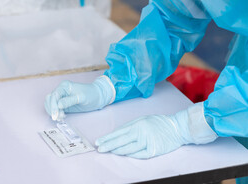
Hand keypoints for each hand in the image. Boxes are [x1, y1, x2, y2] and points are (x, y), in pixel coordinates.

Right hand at [44, 76, 114, 120]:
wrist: (97, 97)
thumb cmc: (91, 94)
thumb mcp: (82, 97)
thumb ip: (70, 100)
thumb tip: (59, 105)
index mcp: (64, 86)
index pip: (54, 95)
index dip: (53, 106)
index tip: (56, 115)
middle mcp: (61, 90)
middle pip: (49, 99)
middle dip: (52, 109)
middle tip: (59, 117)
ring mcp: (61, 97)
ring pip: (50, 104)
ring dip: (53, 112)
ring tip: (61, 117)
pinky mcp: (63, 103)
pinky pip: (54, 108)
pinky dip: (56, 113)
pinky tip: (62, 116)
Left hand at [95, 103, 217, 158]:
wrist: (177, 127)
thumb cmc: (158, 122)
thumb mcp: (142, 120)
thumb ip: (130, 126)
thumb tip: (116, 134)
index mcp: (137, 124)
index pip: (118, 133)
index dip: (107, 138)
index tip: (98, 142)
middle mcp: (140, 132)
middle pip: (121, 141)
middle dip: (108, 145)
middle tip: (99, 149)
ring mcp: (147, 142)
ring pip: (128, 149)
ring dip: (117, 151)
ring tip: (108, 152)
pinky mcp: (153, 150)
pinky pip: (139, 154)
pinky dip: (130, 155)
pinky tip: (123, 155)